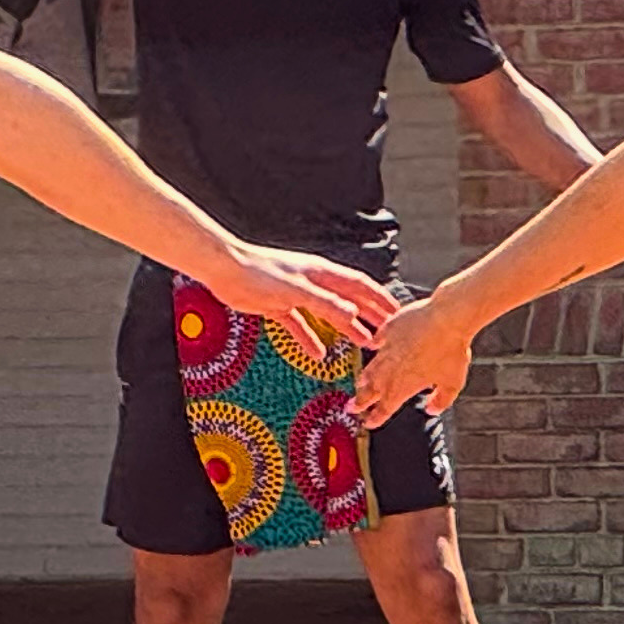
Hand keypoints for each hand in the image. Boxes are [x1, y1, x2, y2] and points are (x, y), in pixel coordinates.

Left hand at [207, 244, 400, 347]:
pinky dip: (310, 339)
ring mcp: (296, 294)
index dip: (381, 300)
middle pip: (349, 299)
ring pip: (328, 314)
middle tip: (388, 333)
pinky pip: (301, 325)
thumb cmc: (259, 271)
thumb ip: (326, 303)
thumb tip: (355, 315)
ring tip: (363, 345)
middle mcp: (312, 282)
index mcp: (322, 273)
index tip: (399, 313)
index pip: (360, 286)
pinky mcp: (278, 305)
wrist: (225, 269)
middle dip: (370, 315)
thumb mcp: (298, 290)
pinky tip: (317, 355)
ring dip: (346, 328)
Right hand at [353, 300, 474, 423]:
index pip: (385, 408)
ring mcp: (387, 349)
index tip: (368, 423)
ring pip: (371, 367)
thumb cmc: (452, 353)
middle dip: (361, 401)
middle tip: (351, 407)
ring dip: (364, 378)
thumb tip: (431, 410)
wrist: (446, 319)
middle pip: (371, 390)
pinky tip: (373, 345)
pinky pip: (378, 340)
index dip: (376, 418)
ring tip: (359, 384)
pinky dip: (375, 345)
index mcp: (402, 387)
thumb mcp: (452, 384)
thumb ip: (441, 401)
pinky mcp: (389, 329)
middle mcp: (390, 371)